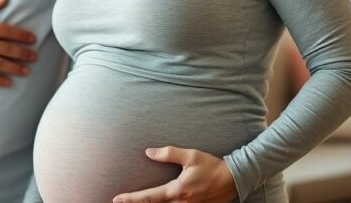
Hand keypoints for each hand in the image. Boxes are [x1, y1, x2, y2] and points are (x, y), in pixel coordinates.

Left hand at [112, 147, 237, 202]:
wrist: (234, 179)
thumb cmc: (212, 166)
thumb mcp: (191, 156)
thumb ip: (169, 153)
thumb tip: (149, 152)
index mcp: (177, 191)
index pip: (149, 197)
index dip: (131, 199)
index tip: (116, 199)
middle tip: (119, 202)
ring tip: (135, 202)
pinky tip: (157, 202)